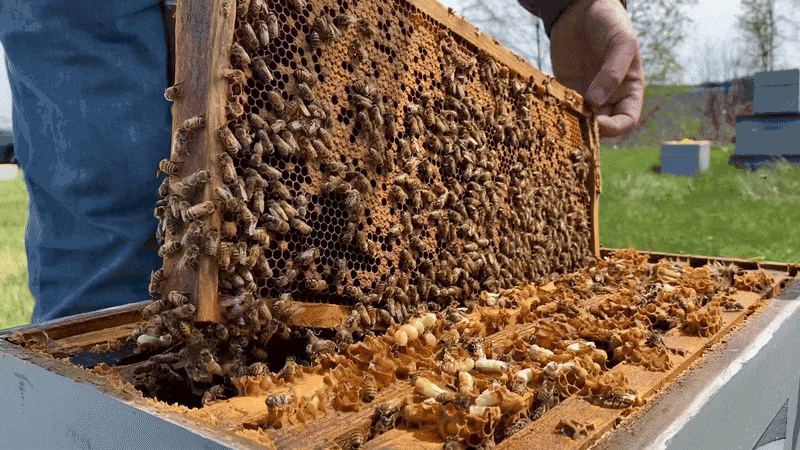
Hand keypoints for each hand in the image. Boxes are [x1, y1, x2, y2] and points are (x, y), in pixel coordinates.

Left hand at [549, 0, 644, 136]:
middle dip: (588, 129)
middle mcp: (608, 97)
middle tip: (572, 124)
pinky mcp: (565, 88)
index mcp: (628, 90)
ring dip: (569, 123)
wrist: (583, 7)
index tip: (597, 124)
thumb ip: (613, 72)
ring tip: (557, 117)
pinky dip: (553, 109)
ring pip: (579, 120)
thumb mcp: (621, 43)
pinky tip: (546, 106)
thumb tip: (596, 102)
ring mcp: (586, 94)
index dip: (614, 128)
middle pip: (601, 127)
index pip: (627, 121)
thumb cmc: (610, 22)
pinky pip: (560, 106)